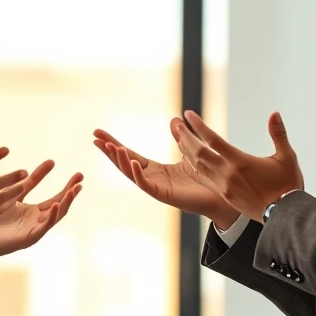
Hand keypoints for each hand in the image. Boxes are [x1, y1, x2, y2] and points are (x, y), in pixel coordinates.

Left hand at [0, 161, 83, 286]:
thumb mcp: (12, 196)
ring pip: (55, 216)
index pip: (56, 198)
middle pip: (60, 206)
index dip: (67, 186)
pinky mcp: (28, 238)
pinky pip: (43, 228)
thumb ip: (26, 184)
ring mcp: (35, 230)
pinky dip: (52, 217)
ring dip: (65, 203)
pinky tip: (57, 205)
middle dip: (71, 192)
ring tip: (74, 190)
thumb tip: (37, 166)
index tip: (78, 174)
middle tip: (81, 178)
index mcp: (36, 213)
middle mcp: (38, 221)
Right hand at [93, 124, 239, 228]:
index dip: (114, 143)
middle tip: (95, 138)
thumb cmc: (204, 178)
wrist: (219, 196)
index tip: (98, 133)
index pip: (129, 154)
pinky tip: (133, 162)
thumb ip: (180, 138)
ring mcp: (155, 188)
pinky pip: (146, 185)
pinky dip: (138, 174)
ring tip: (111, 147)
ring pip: (132, 173)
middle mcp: (151, 178)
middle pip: (124, 163)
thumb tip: (174, 119)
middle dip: (109, 151)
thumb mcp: (189, 152)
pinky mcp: (163, 195)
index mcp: (154, 169)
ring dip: (120, 160)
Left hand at [172, 111, 303, 222]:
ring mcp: (224, 186)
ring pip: (198, 166)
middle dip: (186, 137)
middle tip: (176, 124)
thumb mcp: (287, 157)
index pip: (213, 140)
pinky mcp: (225, 196)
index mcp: (240, 162)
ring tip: (179, 139)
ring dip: (187, 151)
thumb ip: (278, 134)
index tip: (188, 114)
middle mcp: (227, 174)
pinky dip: (195, 167)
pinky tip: (190, 161)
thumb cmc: (288, 186)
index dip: (199, 126)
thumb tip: (274, 113)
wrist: (284, 216)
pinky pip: (204, 179)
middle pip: (199, 152)